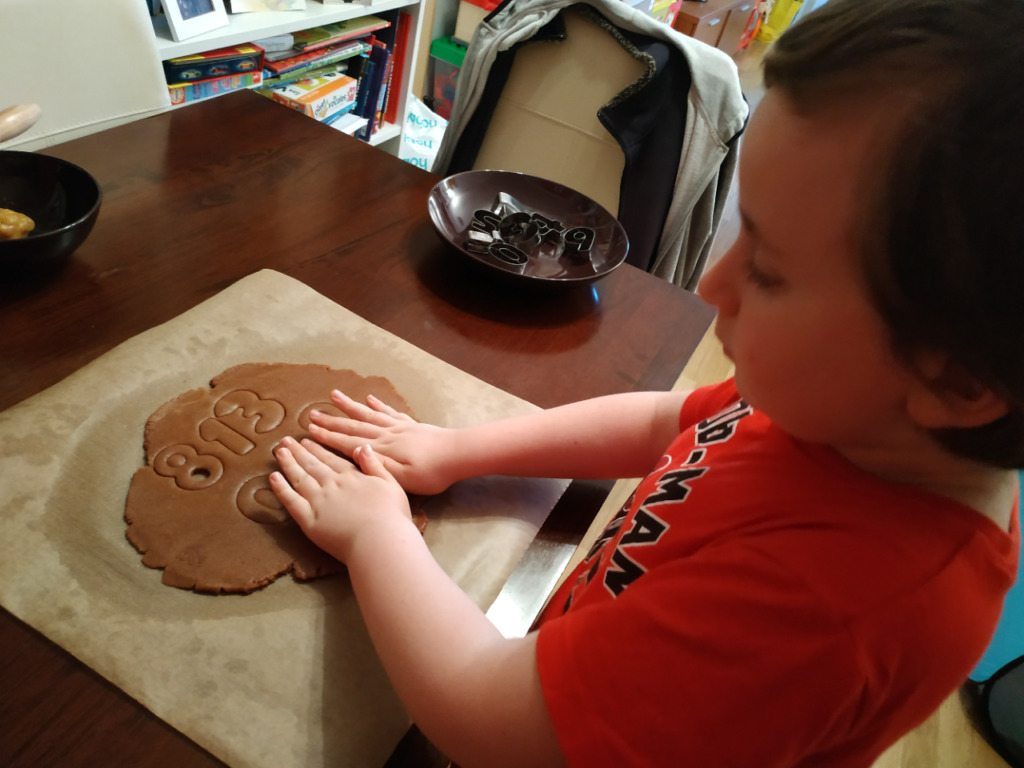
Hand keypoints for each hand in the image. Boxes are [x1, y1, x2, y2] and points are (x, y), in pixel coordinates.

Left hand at [269, 436, 412, 562]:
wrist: (379, 541)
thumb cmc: (392, 516)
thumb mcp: (391, 483)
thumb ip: (374, 464)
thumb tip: (363, 446)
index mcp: (352, 477)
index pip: (331, 459)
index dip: (318, 449)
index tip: (307, 440)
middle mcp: (332, 485)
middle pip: (313, 465)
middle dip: (299, 452)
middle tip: (286, 442)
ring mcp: (318, 502)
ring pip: (299, 478)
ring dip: (288, 463)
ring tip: (278, 452)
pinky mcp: (309, 521)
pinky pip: (291, 501)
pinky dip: (281, 488)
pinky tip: (273, 478)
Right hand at [305, 390, 461, 495]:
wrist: (458, 455)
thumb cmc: (431, 473)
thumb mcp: (402, 478)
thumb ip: (377, 466)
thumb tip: (353, 453)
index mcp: (381, 450)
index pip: (348, 442)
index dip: (328, 437)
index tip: (309, 431)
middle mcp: (386, 434)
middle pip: (354, 426)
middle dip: (331, 421)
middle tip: (312, 414)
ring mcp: (399, 427)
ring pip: (369, 414)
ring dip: (350, 406)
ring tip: (334, 395)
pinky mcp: (411, 425)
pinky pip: (390, 412)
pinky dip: (378, 405)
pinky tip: (369, 398)